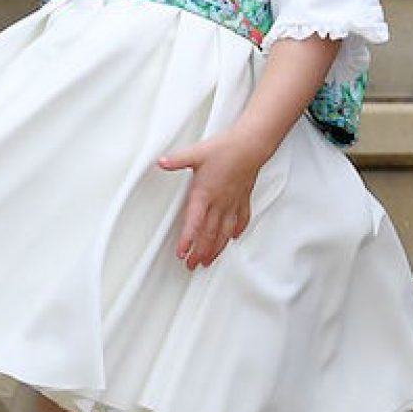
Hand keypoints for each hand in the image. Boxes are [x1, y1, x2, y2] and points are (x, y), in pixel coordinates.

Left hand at [158, 130, 264, 270]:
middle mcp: (219, 202)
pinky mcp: (243, 199)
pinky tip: (233, 239)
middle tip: (191, 266)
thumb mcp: (197, 153)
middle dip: (199, 252)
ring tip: (208, 261)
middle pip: (209, 234)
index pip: (194, 222)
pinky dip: (237, 231)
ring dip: (216, 249)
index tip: (182, 253)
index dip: (188, 240)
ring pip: (224, 232)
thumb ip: (177, 160)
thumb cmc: (225, 148)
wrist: (251, 145)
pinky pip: (241, 220)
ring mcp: (233, 203)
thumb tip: (161, 161)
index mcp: (205, 193)